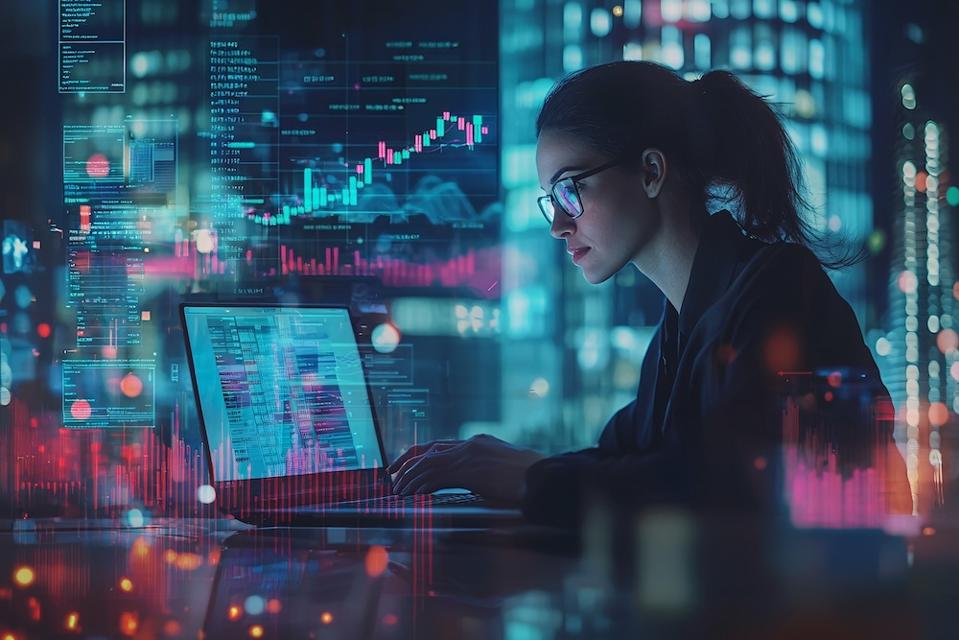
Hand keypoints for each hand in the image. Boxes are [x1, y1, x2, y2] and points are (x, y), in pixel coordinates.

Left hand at [387, 434, 544, 504]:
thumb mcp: (505, 469)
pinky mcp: (468, 470)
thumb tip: (479, 481)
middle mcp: (470, 445)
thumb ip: (487, 471)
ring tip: (397, 489)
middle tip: (392, 475)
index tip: (407, 464)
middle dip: (407, 462)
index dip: (420, 455)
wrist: (544, 477)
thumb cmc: (533, 478)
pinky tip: (410, 493)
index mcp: (479, 443)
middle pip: (428, 450)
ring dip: (409, 477)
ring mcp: (468, 455)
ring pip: (428, 463)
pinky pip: (434, 476)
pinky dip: (419, 485)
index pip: (441, 446)